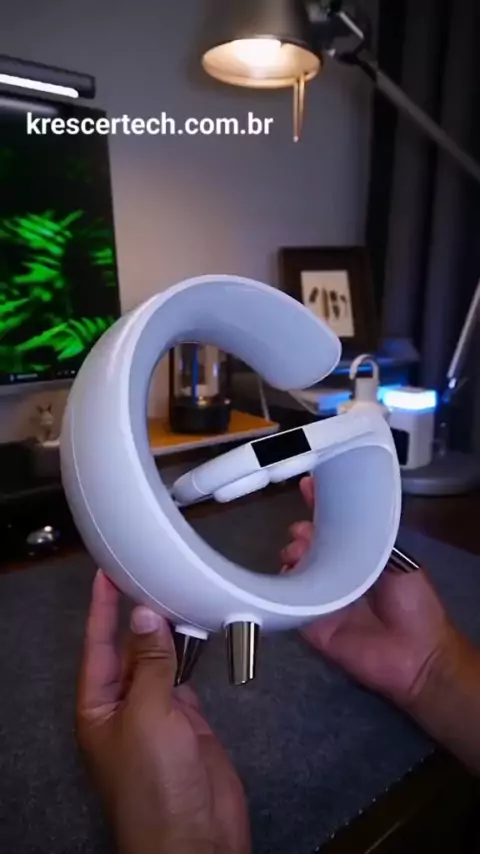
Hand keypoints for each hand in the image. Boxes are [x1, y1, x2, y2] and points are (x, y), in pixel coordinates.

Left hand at [77, 570, 250, 853]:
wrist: (195, 835)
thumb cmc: (156, 779)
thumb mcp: (146, 715)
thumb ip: (150, 663)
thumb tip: (145, 616)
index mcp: (98, 706)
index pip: (98, 647)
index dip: (101, 611)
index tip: (106, 574)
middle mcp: (124, 705)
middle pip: (128, 650)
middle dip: (138, 617)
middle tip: (153, 574)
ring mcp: (158, 712)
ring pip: (159, 661)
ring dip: (168, 633)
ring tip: (177, 593)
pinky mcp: (188, 720)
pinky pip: (185, 677)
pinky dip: (191, 654)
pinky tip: (198, 631)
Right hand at [280, 477, 461, 709]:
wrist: (417, 652)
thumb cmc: (413, 604)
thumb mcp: (396, 559)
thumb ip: (370, 539)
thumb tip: (341, 519)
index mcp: (357, 557)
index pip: (332, 527)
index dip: (319, 505)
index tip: (307, 484)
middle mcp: (336, 575)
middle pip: (308, 546)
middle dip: (301, 532)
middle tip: (303, 532)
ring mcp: (321, 599)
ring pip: (294, 571)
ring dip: (292, 555)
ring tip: (299, 552)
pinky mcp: (310, 625)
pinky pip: (289, 604)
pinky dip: (283, 588)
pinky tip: (288, 576)